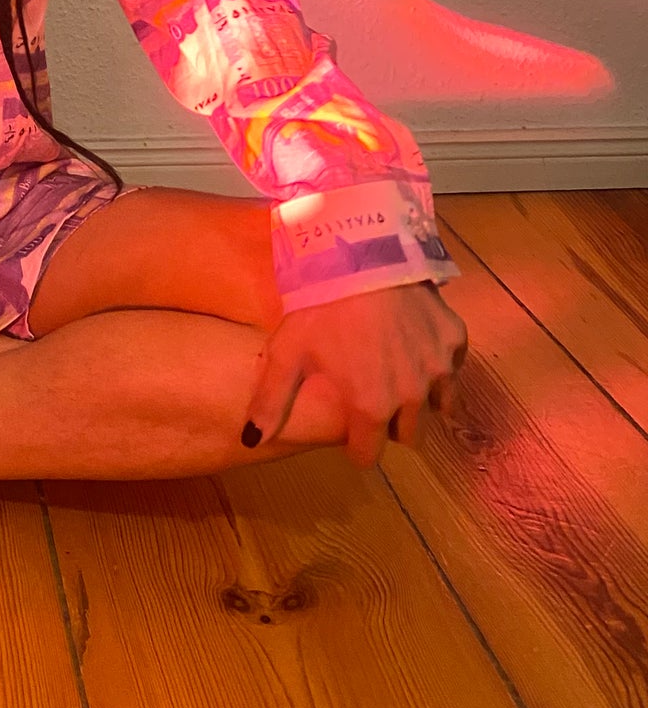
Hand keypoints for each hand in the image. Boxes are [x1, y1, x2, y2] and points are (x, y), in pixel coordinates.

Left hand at [243, 281, 467, 468]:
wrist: (362, 252)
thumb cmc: (319, 305)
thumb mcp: (287, 351)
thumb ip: (271, 401)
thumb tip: (251, 440)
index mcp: (371, 407)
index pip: (368, 454)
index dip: (356, 447)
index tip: (350, 433)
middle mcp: (412, 396)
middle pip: (408, 434)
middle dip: (391, 426)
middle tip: (374, 398)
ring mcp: (439, 368)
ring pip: (436, 405)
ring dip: (420, 400)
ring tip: (399, 377)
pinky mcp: (455, 339)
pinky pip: (452, 366)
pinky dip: (437, 363)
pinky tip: (417, 346)